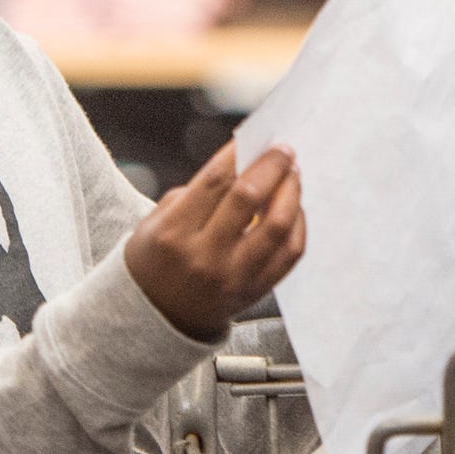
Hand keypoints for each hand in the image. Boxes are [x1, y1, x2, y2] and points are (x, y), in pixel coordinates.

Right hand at [124, 144, 306, 340]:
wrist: (157, 316)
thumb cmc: (157, 257)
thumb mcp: (157, 221)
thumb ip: (200, 191)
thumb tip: (247, 161)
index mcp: (174, 232)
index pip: (216, 180)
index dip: (241, 153)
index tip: (259, 137)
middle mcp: (204, 256)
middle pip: (249, 198)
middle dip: (272, 166)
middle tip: (284, 150)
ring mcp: (233, 277)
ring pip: (278, 226)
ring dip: (291, 192)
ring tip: (292, 174)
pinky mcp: (255, 291)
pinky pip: (290, 253)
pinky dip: (298, 224)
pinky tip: (293, 208)